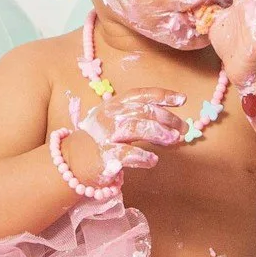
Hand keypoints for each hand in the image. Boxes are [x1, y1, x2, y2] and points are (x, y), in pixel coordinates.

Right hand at [67, 86, 187, 181]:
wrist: (72, 161)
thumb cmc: (100, 141)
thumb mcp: (117, 122)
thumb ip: (139, 120)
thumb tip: (171, 125)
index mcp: (114, 105)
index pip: (140, 95)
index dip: (162, 95)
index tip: (182, 100)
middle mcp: (110, 116)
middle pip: (143, 111)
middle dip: (167, 118)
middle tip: (183, 129)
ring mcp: (106, 135)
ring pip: (136, 128)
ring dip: (158, 133)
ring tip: (173, 141)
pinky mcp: (104, 155)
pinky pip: (125, 154)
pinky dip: (142, 156)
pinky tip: (153, 160)